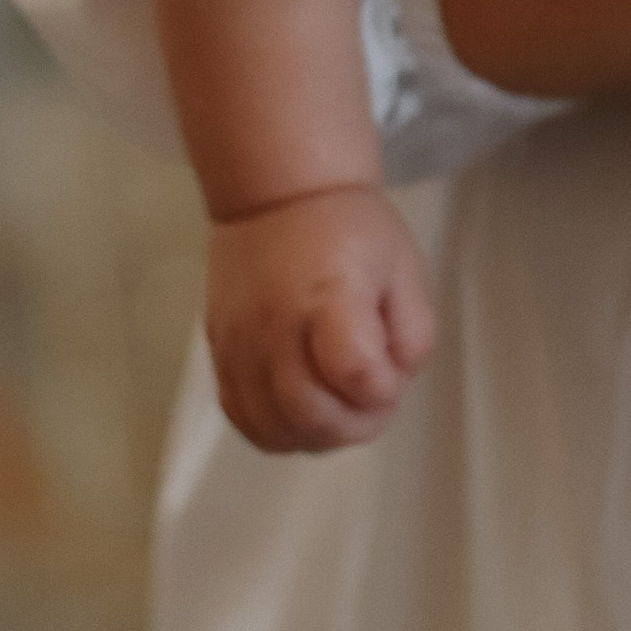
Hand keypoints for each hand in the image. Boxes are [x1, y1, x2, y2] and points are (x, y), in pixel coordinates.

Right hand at [203, 183, 437, 453]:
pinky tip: (300, 414)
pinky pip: (241, 417)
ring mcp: (240, 344)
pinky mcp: (218, 353)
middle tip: (372, 402)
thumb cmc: (350, 229)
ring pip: (274, 427)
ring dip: (317, 435)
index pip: (355, 373)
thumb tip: (390, 387)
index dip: (382, 390)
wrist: (279, 195)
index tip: (391, 373)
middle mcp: (276, 326)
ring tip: (340, 407)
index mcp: (331, 297)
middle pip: (310, 414)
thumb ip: (412, 336)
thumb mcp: (405, 269)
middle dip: (355, 425)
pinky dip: (276, 431)